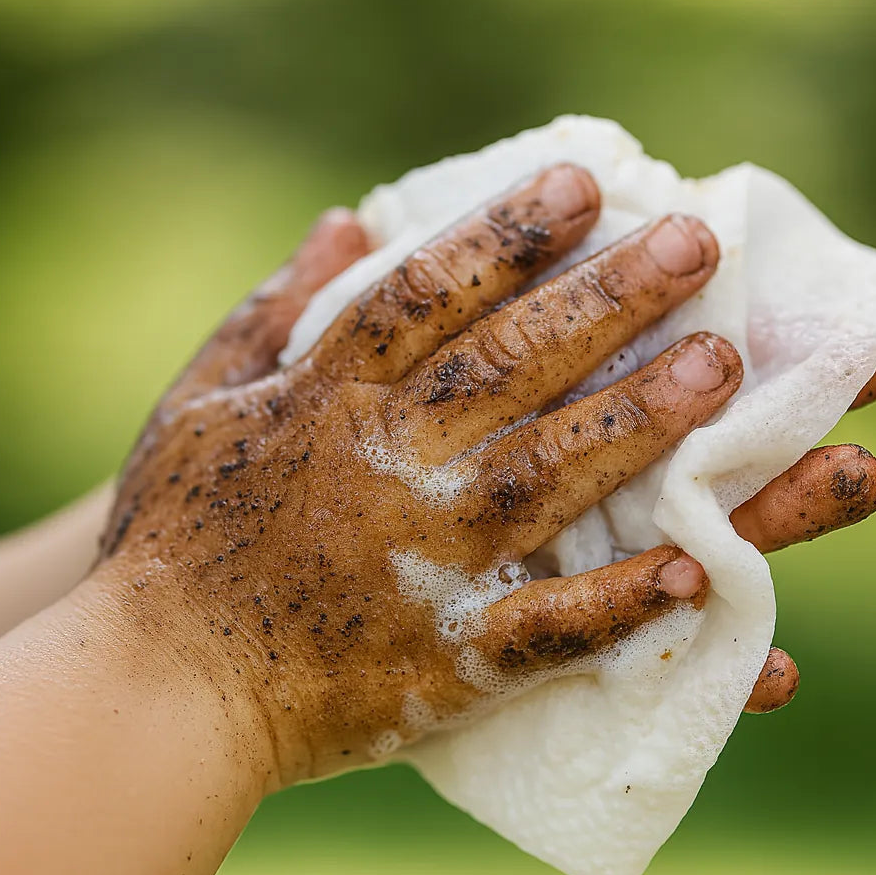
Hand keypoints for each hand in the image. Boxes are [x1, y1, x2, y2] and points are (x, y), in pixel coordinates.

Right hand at [97, 165, 875, 783]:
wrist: (153, 691)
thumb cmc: (167, 543)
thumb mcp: (194, 404)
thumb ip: (271, 314)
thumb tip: (345, 224)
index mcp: (324, 402)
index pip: (426, 295)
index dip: (506, 233)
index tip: (584, 183)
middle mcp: (386, 467)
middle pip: (509, 366)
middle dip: (607, 300)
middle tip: (698, 244)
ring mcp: (424, 562)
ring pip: (547, 475)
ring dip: (638, 420)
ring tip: (722, 366)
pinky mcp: (448, 659)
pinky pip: (549, 629)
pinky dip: (622, 604)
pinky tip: (699, 569)